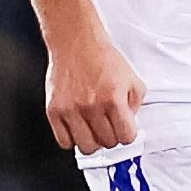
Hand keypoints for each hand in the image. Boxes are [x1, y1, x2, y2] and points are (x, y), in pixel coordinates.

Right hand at [45, 29, 143, 153]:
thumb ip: (135, 104)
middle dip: (111, 136)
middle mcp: (92, 106)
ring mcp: (71, 110)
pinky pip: (64, 141)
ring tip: (93, 129)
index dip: (127, 134)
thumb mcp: (131, 78)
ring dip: (93, 141)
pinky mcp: (54, 111)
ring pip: (86, 147)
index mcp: (113, 99)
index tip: (124, 130)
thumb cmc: (102, 58)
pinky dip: (72, 139)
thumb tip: (130, 125)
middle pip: (107, 143)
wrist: (76, 42)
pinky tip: (78, 128)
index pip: (126, 137)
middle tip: (108, 126)